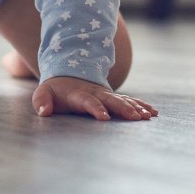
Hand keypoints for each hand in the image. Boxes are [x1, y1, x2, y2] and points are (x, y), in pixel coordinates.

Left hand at [33, 76, 158, 120]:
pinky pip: (129, 101)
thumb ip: (41, 101)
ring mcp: (106, 95)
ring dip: (136, 107)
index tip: (104, 117)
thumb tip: (43, 111)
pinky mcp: (113, 98)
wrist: (68, 75)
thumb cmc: (55, 90)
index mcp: (79, 94)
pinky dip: (141, 105)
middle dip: (124, 108)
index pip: (89, 101)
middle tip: (136, 117)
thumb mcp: (44, 93)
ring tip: (147, 116)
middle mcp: (96, 93)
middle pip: (112, 100)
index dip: (96, 108)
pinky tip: (152, 112)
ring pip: (123, 100)